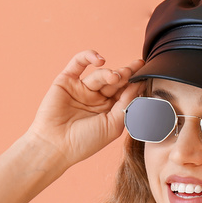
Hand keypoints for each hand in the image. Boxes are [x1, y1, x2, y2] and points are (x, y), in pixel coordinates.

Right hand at [26, 50, 144, 165]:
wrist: (55, 146)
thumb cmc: (84, 141)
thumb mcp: (113, 125)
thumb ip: (126, 104)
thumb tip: (139, 85)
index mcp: (109, 110)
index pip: (125, 92)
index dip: (135, 82)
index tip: (146, 72)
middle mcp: (96, 99)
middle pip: (115, 81)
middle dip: (126, 74)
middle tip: (134, 69)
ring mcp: (81, 89)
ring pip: (100, 74)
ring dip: (109, 73)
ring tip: (115, 77)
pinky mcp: (66, 81)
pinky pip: (78, 63)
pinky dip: (89, 56)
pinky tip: (100, 60)